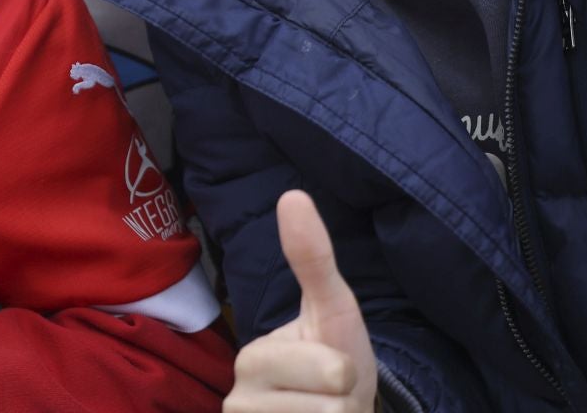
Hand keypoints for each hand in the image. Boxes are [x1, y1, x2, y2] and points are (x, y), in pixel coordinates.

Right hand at [225, 190, 378, 412]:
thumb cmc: (336, 367)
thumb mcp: (332, 310)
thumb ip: (311, 258)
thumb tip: (292, 193)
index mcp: (251, 360)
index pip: (330, 369)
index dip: (348, 373)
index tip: (333, 372)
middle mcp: (238, 405)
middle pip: (332, 406)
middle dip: (348, 404)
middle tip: (333, 402)